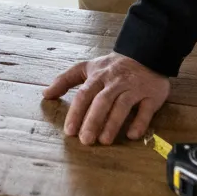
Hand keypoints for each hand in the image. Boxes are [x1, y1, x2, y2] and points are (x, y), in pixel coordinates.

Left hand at [42, 51, 169, 145]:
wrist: (144, 54)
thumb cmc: (111, 67)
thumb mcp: (86, 68)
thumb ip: (65, 80)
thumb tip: (45, 94)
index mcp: (97, 76)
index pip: (84, 94)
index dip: (76, 112)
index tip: (69, 131)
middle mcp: (114, 82)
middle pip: (101, 101)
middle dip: (92, 121)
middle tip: (85, 140)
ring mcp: (133, 88)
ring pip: (122, 106)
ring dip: (112, 123)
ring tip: (104, 141)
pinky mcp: (151, 95)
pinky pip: (146, 110)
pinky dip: (139, 122)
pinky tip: (132, 135)